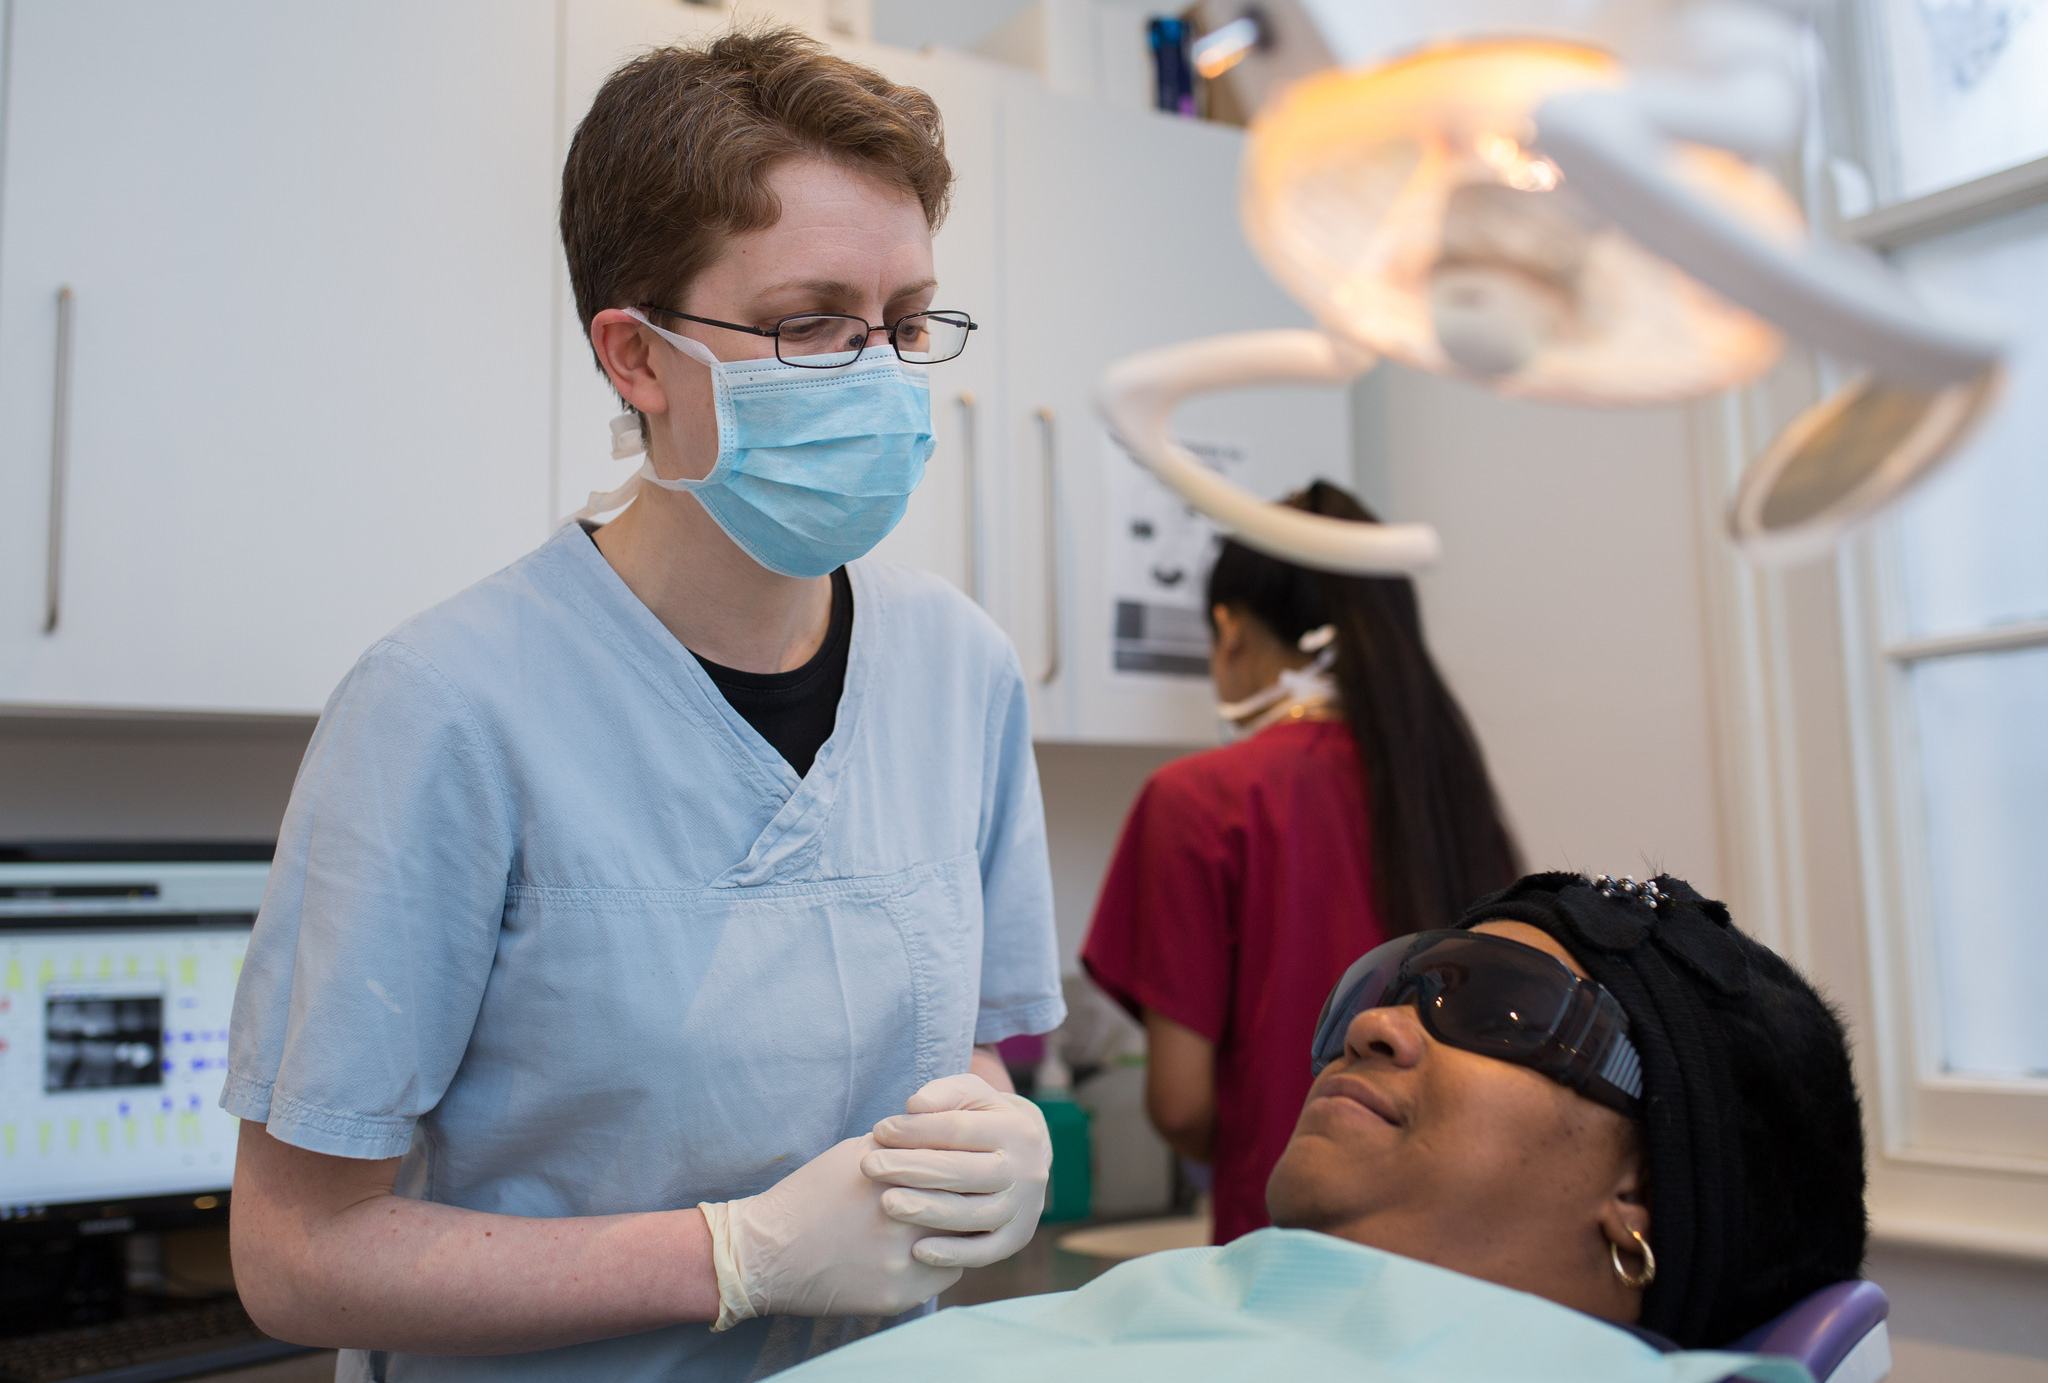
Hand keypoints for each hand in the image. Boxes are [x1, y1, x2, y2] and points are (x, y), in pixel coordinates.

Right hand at [697, 1135, 960, 1329]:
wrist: (767, 1253)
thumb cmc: (810, 1194)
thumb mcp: (853, 1153)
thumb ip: (901, 1144)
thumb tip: (942, 1130)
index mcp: (892, 1178)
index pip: (955, 1170)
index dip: (965, 1168)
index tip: (969, 1165)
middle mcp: (900, 1220)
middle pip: (962, 1209)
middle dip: (970, 1202)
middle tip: (975, 1195)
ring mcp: (901, 1263)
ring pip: (960, 1247)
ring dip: (960, 1237)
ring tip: (955, 1224)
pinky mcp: (897, 1296)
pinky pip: (941, 1278)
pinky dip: (941, 1264)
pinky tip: (927, 1252)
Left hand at [862, 1073, 1051, 1269]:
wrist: (1020, 1160)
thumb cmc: (979, 1122)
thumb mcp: (969, 1096)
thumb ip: (944, 1094)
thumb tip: (915, 1105)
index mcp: (1017, 1130)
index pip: (960, 1129)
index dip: (916, 1129)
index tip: (879, 1130)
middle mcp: (1027, 1171)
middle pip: (964, 1172)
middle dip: (913, 1169)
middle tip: (870, 1167)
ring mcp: (1025, 1208)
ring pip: (972, 1214)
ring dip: (927, 1211)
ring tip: (885, 1203)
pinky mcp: (1017, 1239)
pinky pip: (984, 1252)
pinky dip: (952, 1255)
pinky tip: (916, 1251)